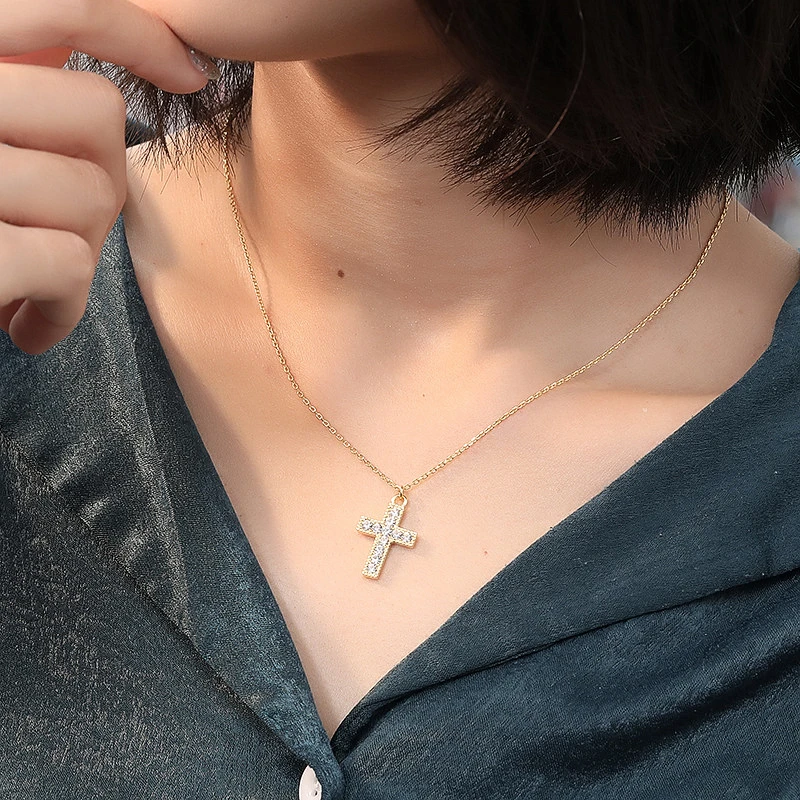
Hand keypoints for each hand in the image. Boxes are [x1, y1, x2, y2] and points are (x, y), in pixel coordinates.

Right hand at [0, 0, 210, 353]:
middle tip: (59, 227)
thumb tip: (167, 62)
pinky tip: (28, 325)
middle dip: (100, 180)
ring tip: (33, 278)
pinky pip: (68, 263)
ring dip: (77, 252)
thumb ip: (27, 82)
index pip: (65, 6)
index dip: (141, 34)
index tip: (191, 73)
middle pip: (98, 113)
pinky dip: (62, 307)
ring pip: (92, 194)